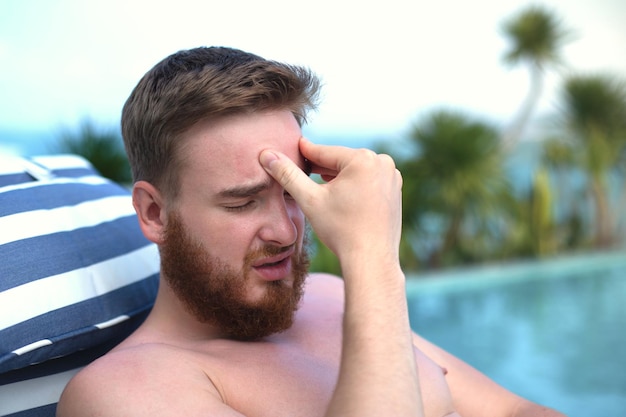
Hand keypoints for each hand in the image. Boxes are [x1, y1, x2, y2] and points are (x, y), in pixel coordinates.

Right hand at [259, 138, 402, 263]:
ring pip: (355, 172)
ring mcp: (392, 177)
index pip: (324, 153)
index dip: (304, 152)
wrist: (371, 260)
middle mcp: (382, 163)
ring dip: (337, 177)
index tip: (292, 147)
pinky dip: (353, 186)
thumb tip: (266, 155)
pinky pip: (368, 181)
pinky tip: (341, 197)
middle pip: (341, 161)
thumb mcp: (309, 200)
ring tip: (320, 185)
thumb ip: (288, 175)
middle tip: (302, 169)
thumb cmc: (340, 230)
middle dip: (321, 168)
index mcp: (363, 159)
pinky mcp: (395, 191)